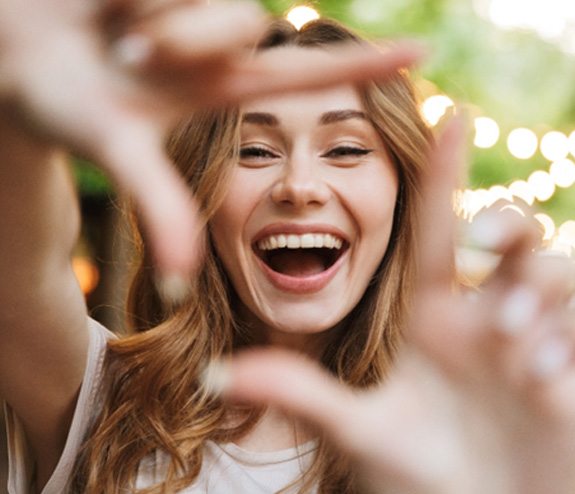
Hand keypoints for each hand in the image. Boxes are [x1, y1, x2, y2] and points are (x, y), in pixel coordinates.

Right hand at [0, 0, 423, 281]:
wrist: (11, 54)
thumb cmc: (56, 103)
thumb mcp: (114, 149)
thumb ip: (158, 206)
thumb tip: (181, 282)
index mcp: (219, 90)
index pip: (307, 79)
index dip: (364, 68)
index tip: (425, 54)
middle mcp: (215, 45)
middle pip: (243, 24)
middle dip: (185, 36)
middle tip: (128, 53)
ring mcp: (194, 6)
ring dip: (152, 14)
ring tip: (112, 31)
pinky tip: (107, 3)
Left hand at [213, 119, 574, 493]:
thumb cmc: (419, 481)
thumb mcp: (360, 430)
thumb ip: (299, 394)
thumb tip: (218, 373)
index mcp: (433, 318)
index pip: (439, 230)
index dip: (444, 173)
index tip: (449, 113)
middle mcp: (483, 318)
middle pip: (512, 232)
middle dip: (509, 227)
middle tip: (486, 253)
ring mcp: (532, 341)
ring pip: (555, 273)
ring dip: (541, 301)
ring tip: (520, 358)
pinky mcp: (571, 369)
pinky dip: (567, 347)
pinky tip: (546, 388)